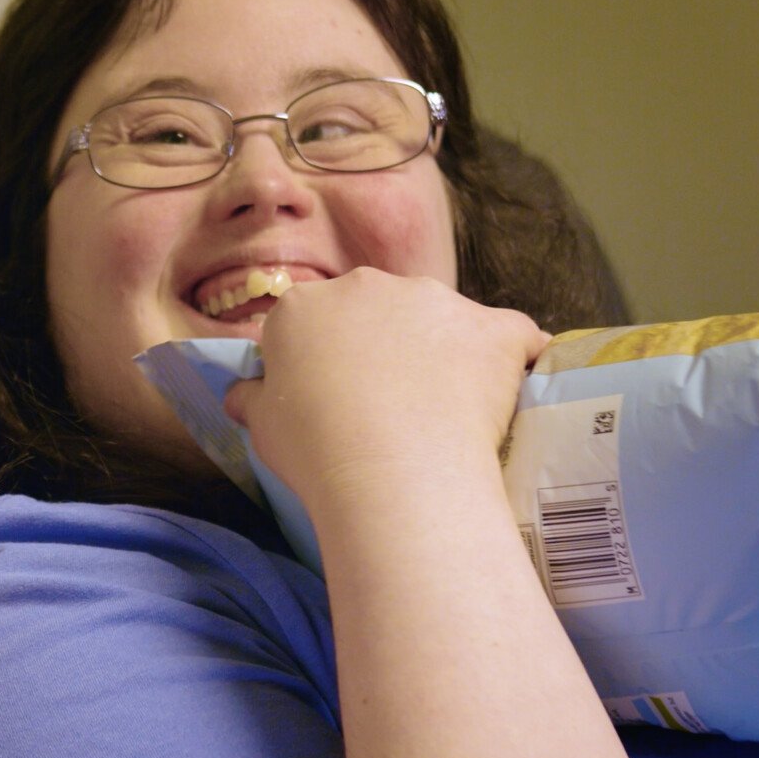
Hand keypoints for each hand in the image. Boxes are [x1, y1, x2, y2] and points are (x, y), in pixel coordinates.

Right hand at [223, 268, 547, 514]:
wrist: (390, 470)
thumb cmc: (313, 451)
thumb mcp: (262, 429)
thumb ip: (254, 399)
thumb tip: (243, 393)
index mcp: (304, 307)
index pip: (314, 322)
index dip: (325, 361)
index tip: (332, 400)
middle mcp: (368, 286)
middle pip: (380, 311)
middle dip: (387, 348)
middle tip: (389, 408)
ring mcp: (436, 301)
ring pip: (444, 322)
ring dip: (446, 354)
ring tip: (448, 414)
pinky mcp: (494, 328)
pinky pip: (515, 338)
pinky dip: (515, 362)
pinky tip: (515, 396)